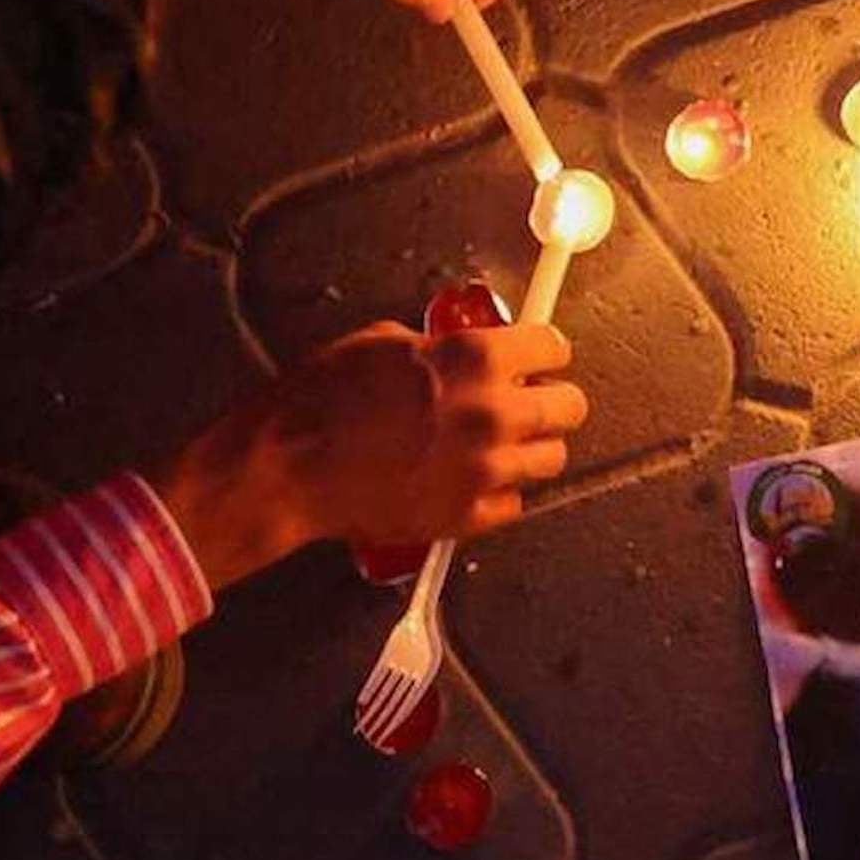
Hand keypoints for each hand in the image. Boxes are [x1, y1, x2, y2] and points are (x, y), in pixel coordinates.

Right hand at [150, 317, 583, 582]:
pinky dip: (497, 493)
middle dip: (551, 402)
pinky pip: (513, 504)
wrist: (289, 466)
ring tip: (498, 447)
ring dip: (529, 449)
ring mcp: (486, 470)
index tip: (537, 360)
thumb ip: (439, 348)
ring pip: (550, 461)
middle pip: (570, 407)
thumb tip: (462, 355)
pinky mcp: (469, 516)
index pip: (553, 347)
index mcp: (476, 359)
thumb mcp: (381, 343)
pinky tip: (468, 481)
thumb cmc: (322, 396)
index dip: (544, 352)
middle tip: (528, 404)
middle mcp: (494, 413)